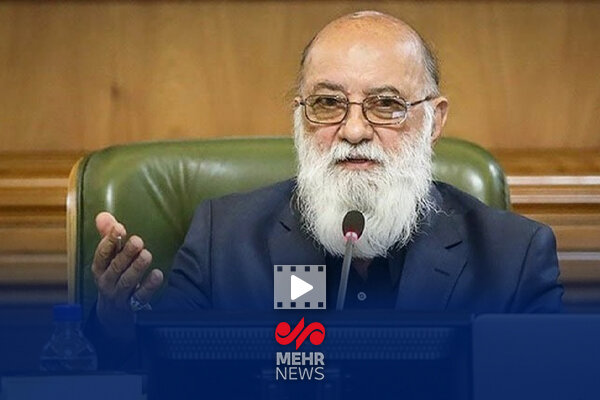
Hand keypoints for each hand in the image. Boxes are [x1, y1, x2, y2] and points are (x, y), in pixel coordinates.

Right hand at [92, 212, 163, 338]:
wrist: (113, 315)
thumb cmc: (113, 277)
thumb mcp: (108, 259)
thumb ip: (108, 236)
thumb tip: (103, 215)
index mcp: (100, 268)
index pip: (101, 254)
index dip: (109, 241)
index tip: (120, 228)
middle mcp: (107, 282)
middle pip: (115, 268)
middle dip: (126, 254)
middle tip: (138, 241)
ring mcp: (119, 295)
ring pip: (127, 282)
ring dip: (137, 268)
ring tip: (147, 255)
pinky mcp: (132, 306)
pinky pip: (140, 297)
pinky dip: (149, 287)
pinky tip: (158, 275)